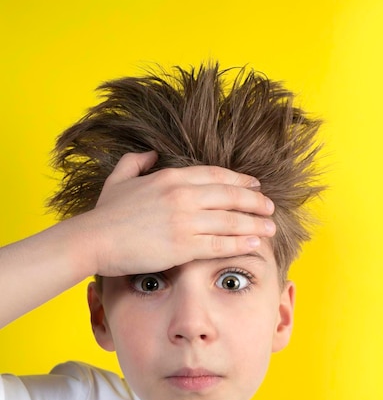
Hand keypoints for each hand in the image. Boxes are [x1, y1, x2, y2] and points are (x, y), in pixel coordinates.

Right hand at [83, 151, 274, 276]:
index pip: (216, 175)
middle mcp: (183, 196)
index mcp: (171, 177)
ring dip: (255, 223)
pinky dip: (241, 242)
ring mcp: (185, 221)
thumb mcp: (119, 179)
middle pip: (230, 195)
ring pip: (231, 220)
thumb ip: (136, 162)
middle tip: (271, 207)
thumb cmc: (106, 213)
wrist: (93, 240)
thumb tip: (151, 154)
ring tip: (271, 227)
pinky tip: (255, 243)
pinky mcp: (184, 246)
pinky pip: (221, 244)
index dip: (240, 180)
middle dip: (255, 201)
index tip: (255, 185)